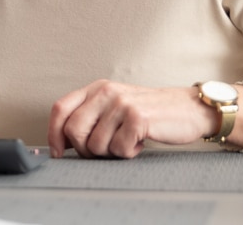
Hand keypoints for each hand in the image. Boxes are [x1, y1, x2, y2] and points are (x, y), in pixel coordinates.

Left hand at [48, 81, 211, 158]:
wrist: (188, 109)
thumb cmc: (150, 112)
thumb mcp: (115, 106)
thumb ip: (91, 116)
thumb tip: (62, 143)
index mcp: (96, 88)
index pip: (60, 108)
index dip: (53, 134)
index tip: (58, 152)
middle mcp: (106, 92)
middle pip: (73, 131)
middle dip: (85, 150)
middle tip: (106, 149)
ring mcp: (121, 104)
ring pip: (95, 145)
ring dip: (111, 152)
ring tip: (127, 141)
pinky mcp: (137, 118)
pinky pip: (118, 149)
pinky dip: (128, 153)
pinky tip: (139, 142)